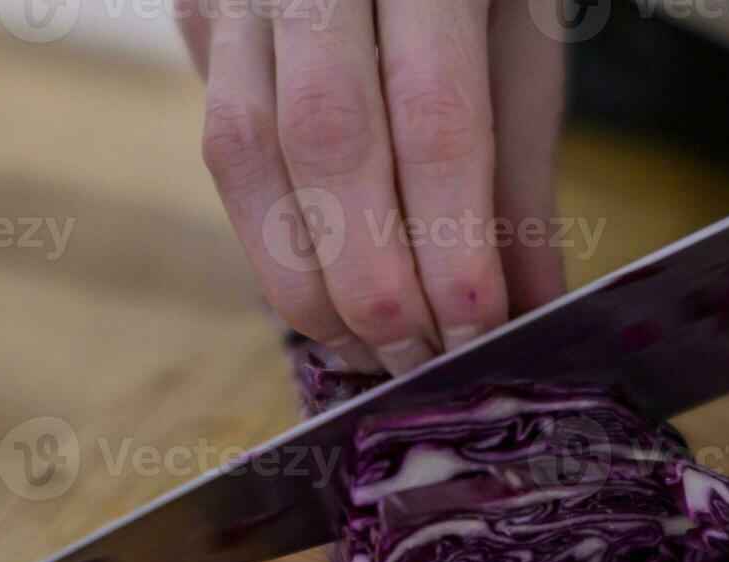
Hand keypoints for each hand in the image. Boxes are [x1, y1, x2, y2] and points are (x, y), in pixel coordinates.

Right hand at [178, 0, 568, 373]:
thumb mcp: (520, 39)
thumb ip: (519, 176)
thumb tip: (528, 308)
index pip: (434, 114)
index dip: (451, 239)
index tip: (476, 328)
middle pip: (326, 138)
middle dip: (371, 277)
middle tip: (413, 360)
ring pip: (245, 148)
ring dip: (302, 273)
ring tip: (362, 346)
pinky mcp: (200, 9)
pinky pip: (220, 141)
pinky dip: (265, 232)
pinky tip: (315, 287)